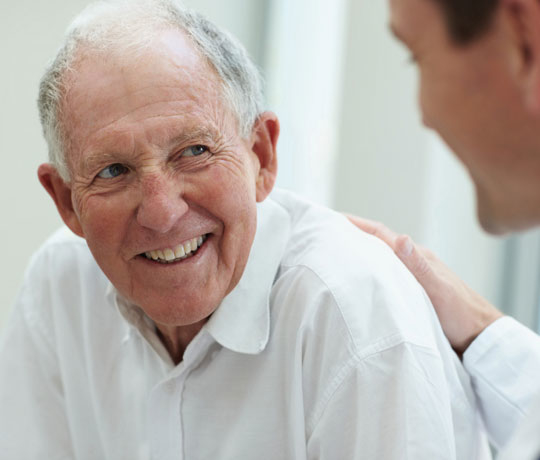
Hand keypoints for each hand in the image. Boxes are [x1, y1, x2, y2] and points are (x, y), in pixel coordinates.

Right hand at [347, 215, 503, 353]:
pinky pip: (385, 274)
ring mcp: (412, 276)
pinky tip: (359, 279)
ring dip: (359, 252)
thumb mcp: (438, 290)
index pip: (380, 234)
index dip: (356, 224)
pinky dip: (369, 271)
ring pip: (380, 258)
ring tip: (335, 254)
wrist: (479, 338)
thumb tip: (401, 238)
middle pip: (377, 242)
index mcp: (417, 257)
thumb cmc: (461, 315)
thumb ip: (419, 266)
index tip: (332, 219)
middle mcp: (412, 262)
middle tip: (326, 234)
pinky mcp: (412, 291)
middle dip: (352, 235)